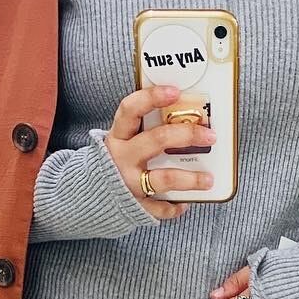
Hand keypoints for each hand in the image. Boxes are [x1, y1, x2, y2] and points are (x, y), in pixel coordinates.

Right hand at [104, 84, 216, 219]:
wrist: (88, 193)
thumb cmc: (116, 160)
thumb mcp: (123, 140)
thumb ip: (145, 129)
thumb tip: (184, 116)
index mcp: (118, 136)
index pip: (131, 109)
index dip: (152, 98)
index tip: (175, 91)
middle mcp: (122, 157)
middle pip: (157, 140)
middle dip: (187, 135)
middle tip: (210, 136)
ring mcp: (128, 182)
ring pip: (163, 178)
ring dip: (190, 179)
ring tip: (208, 179)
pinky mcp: (134, 205)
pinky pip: (158, 207)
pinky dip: (174, 207)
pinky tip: (184, 203)